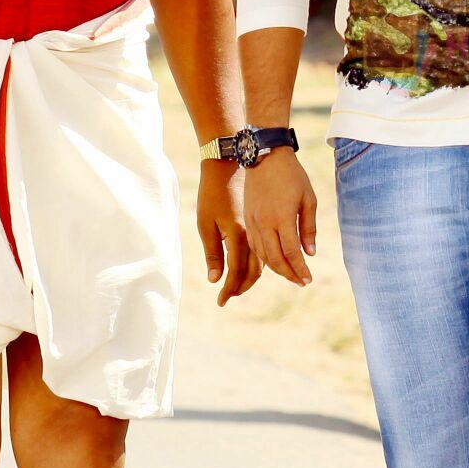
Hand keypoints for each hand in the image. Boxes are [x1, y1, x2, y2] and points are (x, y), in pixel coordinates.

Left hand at [197, 161, 258, 305]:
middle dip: (242, 287)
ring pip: (261, 262)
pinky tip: (249, 268)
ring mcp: (259, 228)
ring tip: (238, 288)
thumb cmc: (212, 193)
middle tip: (229, 297)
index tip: (222, 302)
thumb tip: (215, 280)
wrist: (229, 166)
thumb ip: (213, 253)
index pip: (236, 271)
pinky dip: (257, 263)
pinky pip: (262, 250)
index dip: (230, 288)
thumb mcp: (205, 223)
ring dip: (251, 278)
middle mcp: (252, 234)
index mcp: (237, 234)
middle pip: (253, 271)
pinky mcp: (260, 223)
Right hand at [243, 150, 317, 287]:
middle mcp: (264, 223)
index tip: (308, 280)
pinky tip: (274, 260)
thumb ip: (308, 228)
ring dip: (277, 268)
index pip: (291, 252)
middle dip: (289, 274)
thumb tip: (310, 253)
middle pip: (275, 259)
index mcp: (282, 218)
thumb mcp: (308, 199)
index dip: (300, 269)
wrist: (265, 157)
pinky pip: (254, 245)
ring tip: (290, 273)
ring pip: (262, 254)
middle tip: (301, 281)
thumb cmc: (292, 176)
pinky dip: (264, 256)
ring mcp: (253, 221)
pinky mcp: (247, 219)